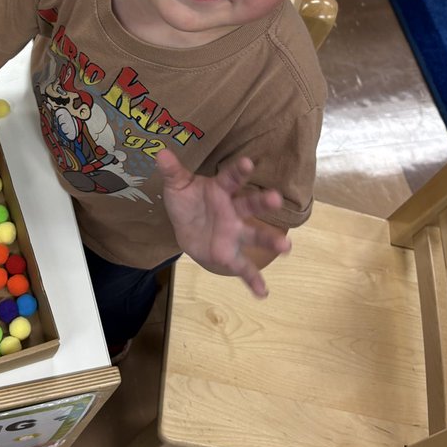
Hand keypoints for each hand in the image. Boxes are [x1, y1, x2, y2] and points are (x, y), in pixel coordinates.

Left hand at [158, 151, 290, 296]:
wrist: (185, 227)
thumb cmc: (187, 202)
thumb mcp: (178, 186)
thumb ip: (172, 171)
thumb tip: (161, 153)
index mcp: (221, 190)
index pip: (231, 178)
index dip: (239, 171)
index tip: (248, 163)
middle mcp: (233, 211)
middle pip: (250, 204)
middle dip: (263, 202)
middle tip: (276, 199)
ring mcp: (234, 233)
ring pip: (255, 235)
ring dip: (270, 240)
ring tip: (286, 246)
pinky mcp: (230, 254)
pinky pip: (244, 268)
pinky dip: (253, 280)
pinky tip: (263, 293)